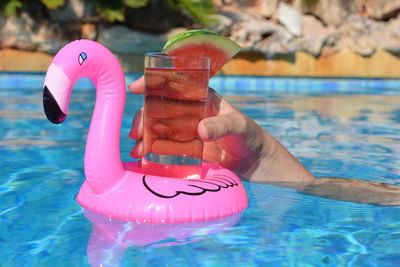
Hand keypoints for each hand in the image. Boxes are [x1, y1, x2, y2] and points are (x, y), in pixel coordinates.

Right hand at [128, 76, 313, 181]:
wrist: (256, 162)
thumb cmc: (250, 137)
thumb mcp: (239, 127)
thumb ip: (222, 126)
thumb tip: (200, 130)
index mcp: (202, 98)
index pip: (175, 85)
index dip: (154, 83)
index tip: (136, 88)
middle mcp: (191, 112)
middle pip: (160, 109)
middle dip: (145, 118)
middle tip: (136, 133)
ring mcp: (187, 131)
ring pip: (160, 128)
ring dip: (146, 136)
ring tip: (137, 150)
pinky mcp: (187, 149)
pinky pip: (166, 147)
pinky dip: (153, 151)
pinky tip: (142, 157)